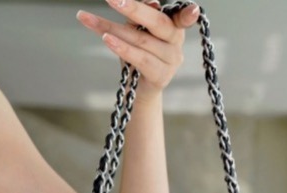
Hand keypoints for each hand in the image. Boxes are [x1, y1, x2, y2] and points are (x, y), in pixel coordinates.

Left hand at [76, 0, 199, 99]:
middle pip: (158, 22)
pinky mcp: (161, 76)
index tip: (193, 10)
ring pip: (142, 41)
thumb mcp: (137, 31)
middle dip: (134, 9)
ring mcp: (172, 61)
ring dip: (115, 30)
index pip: (183, 17)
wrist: (138, 90)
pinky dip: (122, 48)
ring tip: (94, 23)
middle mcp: (177, 42)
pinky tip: (106, 39)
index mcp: (174, 26)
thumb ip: (139, 17)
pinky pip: (140, 59)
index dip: (187, 14)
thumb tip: (149, 2)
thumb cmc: (138, 55)